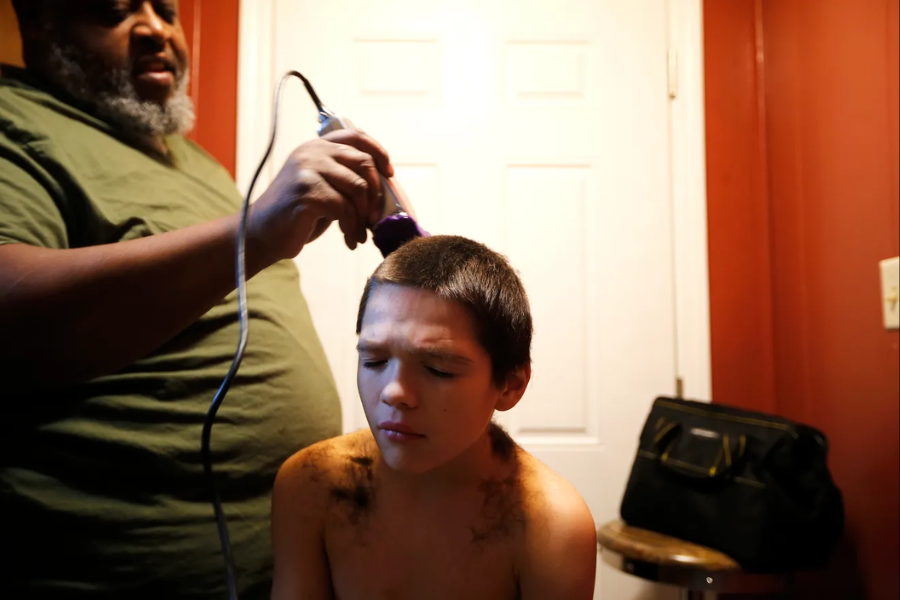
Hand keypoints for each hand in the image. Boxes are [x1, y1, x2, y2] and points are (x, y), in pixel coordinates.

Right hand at [247, 129, 394, 262]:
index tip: (389, 173)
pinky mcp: (308, 191)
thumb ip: (345, 177)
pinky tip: (349, 240)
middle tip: (375, 217)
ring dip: (364, 216)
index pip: (356, 136)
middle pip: (364, 162)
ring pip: (358, 187)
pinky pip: (345, 208)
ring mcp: (309, 169)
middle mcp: (313, 152)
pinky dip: (352, 227)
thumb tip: (384, 184)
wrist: (262, 233)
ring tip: (359, 234)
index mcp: (317, 146)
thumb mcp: (323, 187)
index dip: (378, 152)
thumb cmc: (297, 214)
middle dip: (376, 193)